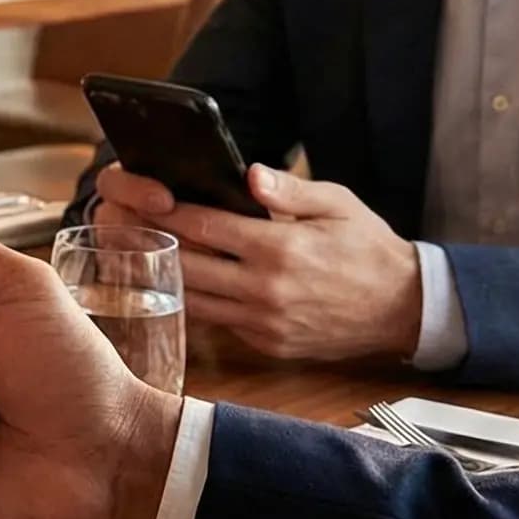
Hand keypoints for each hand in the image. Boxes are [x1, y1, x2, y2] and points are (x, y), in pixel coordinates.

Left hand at [98, 164, 424, 361]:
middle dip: (146, 242)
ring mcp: (264, 322)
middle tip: (115, 223)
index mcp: (281, 248)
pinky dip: (189, 302)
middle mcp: (266, 289)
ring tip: (129, 253)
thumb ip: (290, 190)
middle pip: (185, 265)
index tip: (136, 194)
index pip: (205, 225)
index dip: (165, 208)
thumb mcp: (338, 204)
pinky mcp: (266, 344)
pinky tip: (168, 282)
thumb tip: (249, 174)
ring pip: (192, 299)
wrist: (403, 308)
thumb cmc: (368, 248)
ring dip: (158, 277)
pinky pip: (215, 322)